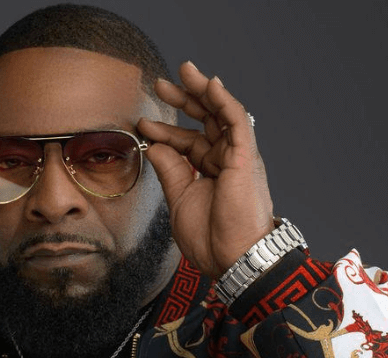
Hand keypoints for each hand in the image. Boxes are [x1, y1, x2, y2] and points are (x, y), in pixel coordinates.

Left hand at [137, 60, 273, 277]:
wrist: (233, 257)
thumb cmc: (211, 238)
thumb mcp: (180, 199)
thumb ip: (169, 170)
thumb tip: (154, 145)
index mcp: (211, 172)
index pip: (187, 142)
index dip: (165, 132)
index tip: (142, 124)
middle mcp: (226, 160)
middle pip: (204, 121)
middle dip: (183, 100)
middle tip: (160, 84)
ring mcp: (237, 156)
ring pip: (220, 114)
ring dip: (202, 91)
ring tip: (185, 71)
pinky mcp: (245, 156)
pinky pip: (236, 121)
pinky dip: (224, 101)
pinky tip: (210, 84)